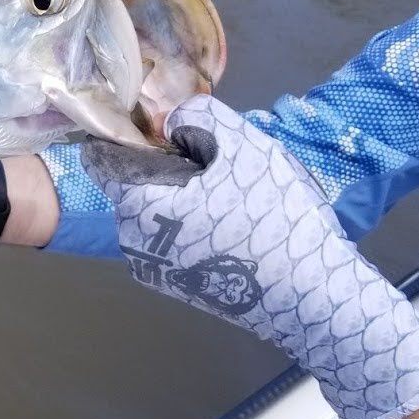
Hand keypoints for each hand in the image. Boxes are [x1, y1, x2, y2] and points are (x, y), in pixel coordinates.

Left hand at [81, 95, 418, 418]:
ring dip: (181, 197)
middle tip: (212, 158)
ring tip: (231, 192)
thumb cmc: (275, 218)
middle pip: (133, 187)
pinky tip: (236, 223)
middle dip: (163, 167)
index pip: (101, 160)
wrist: (316, 300)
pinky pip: (175, 242)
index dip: (127, 135)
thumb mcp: (244, 146)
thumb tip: (175, 123)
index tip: (162, 126)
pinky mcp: (184, 291)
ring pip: (157, 216)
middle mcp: (135, 246)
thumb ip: (200, 118)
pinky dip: (193, 225)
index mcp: (137, 207)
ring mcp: (159, 274)